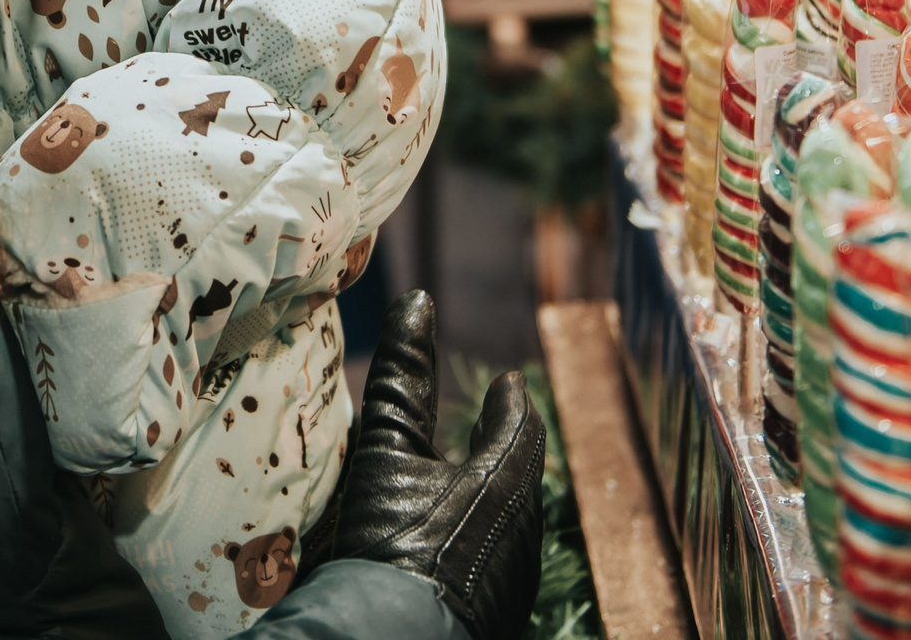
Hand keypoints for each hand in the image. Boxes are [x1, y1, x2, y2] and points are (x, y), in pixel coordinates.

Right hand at [329, 290, 543, 639]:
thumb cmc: (392, 541)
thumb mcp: (387, 452)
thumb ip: (402, 379)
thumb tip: (417, 301)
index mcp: (506, 481)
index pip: (520, 428)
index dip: (509, 405)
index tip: (508, 385)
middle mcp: (523, 531)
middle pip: (517, 478)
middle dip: (498, 453)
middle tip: (480, 430)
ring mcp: (513, 581)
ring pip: (507, 526)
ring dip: (485, 503)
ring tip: (455, 489)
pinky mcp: (496, 616)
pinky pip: (492, 567)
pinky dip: (473, 545)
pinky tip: (443, 550)